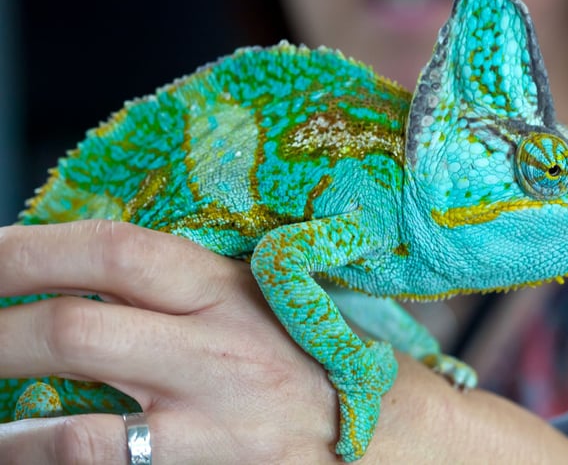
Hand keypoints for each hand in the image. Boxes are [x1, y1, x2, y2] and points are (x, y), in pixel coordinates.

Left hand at [0, 220, 567, 462]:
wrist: (405, 437)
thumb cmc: (339, 356)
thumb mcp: (280, 298)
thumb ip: (201, 284)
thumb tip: (106, 271)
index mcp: (235, 288)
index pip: (117, 250)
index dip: (33, 247)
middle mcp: (217, 349)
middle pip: (77, 327)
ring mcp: (211, 421)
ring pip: (73, 419)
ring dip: (5, 420)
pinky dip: (47, 459)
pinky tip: (23, 451)